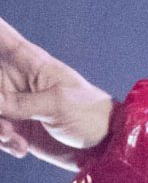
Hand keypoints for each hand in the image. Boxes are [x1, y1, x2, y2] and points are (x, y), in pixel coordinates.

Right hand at [0, 15, 112, 168]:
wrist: (103, 148)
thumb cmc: (89, 115)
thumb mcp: (57, 105)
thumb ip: (21, 103)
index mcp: (29, 61)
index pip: (1, 35)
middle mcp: (16, 79)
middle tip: (3, 124)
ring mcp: (15, 104)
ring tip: (14, 139)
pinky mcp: (18, 128)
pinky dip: (4, 142)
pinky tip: (21, 147)